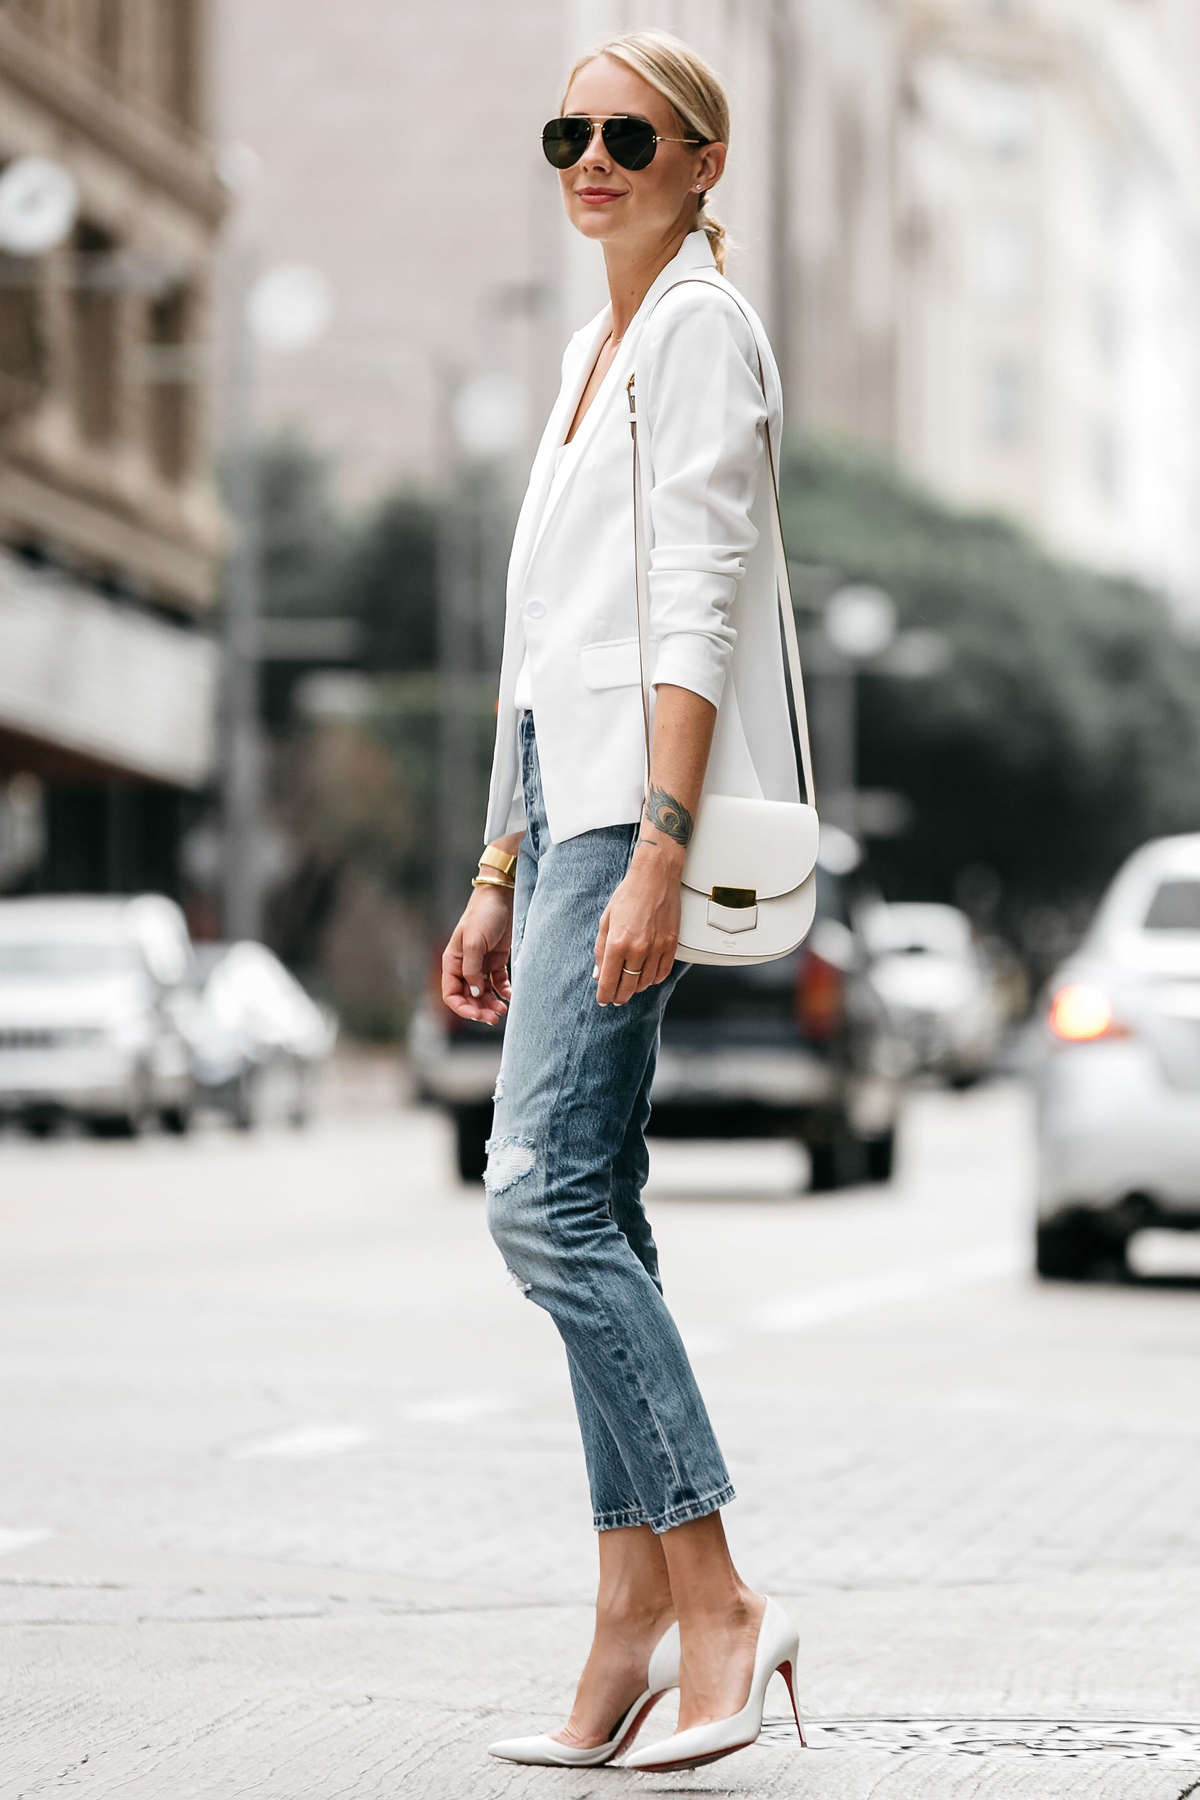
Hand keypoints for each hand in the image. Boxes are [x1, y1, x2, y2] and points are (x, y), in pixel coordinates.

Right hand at [442, 885, 513, 1025]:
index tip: (477, 1014)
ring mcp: (481, 964)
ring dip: (492, 1003)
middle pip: (469, 997)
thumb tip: (474, 992)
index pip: (451, 994)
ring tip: (504, 1009)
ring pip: (483, 993)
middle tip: (494, 1017)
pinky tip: (510, 996)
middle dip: (480, 1009)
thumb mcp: (474, 942)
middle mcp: (465, 966)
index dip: (462, 1008)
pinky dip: (504, 992)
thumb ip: (472, 969)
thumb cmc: (483, 915)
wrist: (502, 896)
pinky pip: (498, 983)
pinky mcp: (497, 961)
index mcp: (452, 962)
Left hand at [594, 840, 683, 1005]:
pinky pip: (663, 972)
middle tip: (616, 998)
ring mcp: (657, 947)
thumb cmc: (629, 894)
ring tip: (630, 985)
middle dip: (620, 996)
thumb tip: (599, 972)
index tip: (603, 999)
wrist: (655, 877)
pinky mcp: (671, 944)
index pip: (609, 980)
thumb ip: (601, 950)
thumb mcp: (606, 921)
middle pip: (628, 986)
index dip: (605, 994)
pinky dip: (654, 979)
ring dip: (636, 987)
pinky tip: (646, 977)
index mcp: (618, 942)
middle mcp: (638, 948)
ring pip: (646, 982)